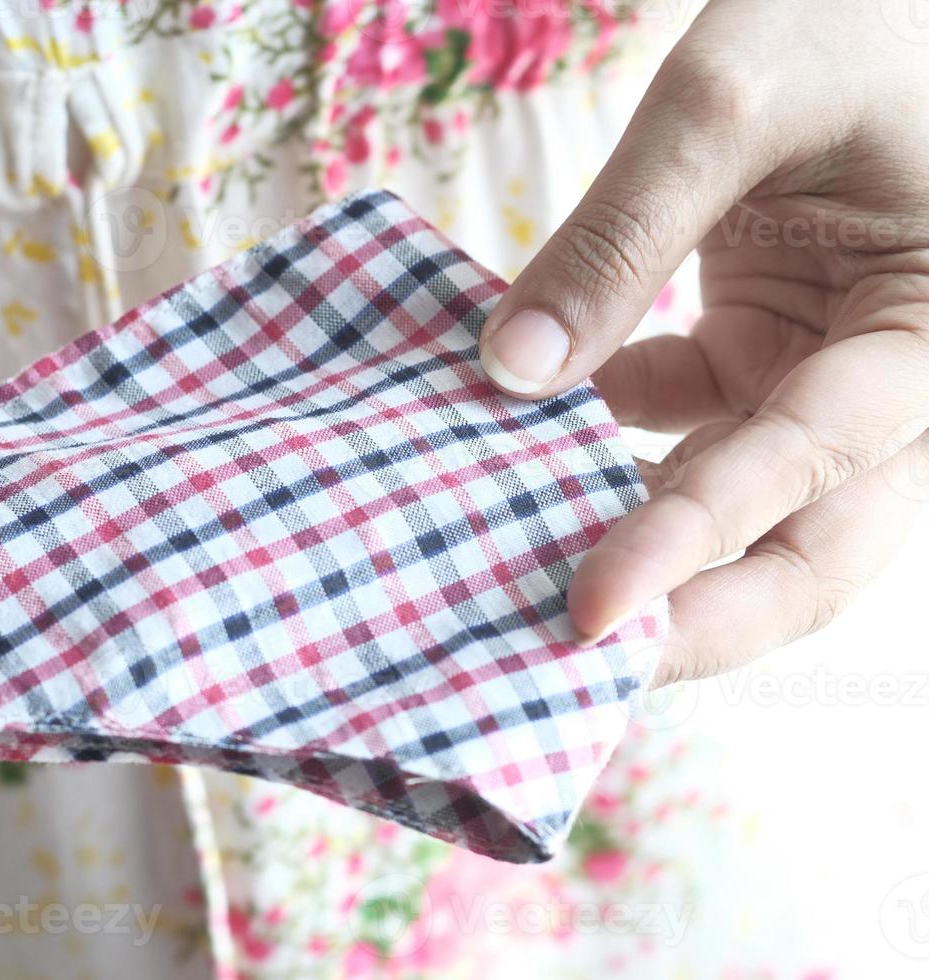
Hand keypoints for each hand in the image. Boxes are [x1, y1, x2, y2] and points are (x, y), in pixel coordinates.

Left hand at [476, 0, 928, 684]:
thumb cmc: (849, 14)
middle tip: (571, 668)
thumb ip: (621, 234)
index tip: (587, 610)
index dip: (695, 543)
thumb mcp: (735, 98)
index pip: (808, 464)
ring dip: (643, 549)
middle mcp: (897, 381)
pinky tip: (517, 450)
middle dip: (698, 618)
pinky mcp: (764, 353)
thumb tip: (507, 371)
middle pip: (811, 548)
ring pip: (744, 509)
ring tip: (524, 592)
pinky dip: (605, 450)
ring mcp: (827, 375)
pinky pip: (686, 431)